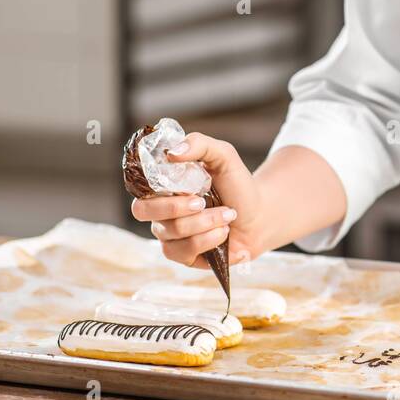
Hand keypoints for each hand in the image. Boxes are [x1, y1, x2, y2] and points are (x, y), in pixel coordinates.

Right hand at [130, 133, 266, 271]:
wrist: (260, 215)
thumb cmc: (237, 185)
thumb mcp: (224, 156)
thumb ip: (199, 144)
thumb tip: (172, 152)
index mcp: (164, 187)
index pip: (139, 190)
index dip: (156, 189)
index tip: (187, 187)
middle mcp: (160, 212)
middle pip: (143, 211)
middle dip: (177, 207)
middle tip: (204, 201)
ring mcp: (169, 235)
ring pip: (171, 231)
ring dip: (205, 222)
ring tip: (227, 214)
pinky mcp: (182, 255)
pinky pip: (183, 252)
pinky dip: (208, 240)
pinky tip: (224, 232)